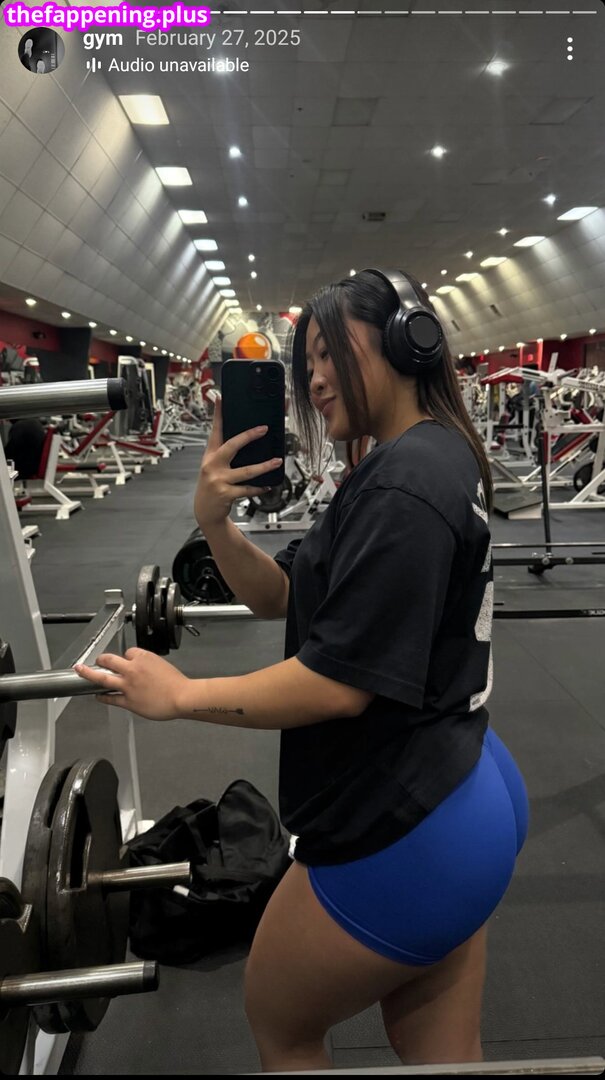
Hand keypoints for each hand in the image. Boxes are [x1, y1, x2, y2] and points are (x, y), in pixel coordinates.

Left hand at [73, 648, 189, 721]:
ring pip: (103, 677)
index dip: (126, 657)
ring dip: (90, 673)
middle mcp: (132, 669)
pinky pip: (110, 698)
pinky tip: (97, 696)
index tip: (127, 661)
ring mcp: (128, 685)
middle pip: (109, 660)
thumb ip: (149, 666)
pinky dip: (102, 697)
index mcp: (143, 658)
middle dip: (101, 659)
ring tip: (82, 671)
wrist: (182, 697)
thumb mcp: (162, 665)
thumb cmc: (176, 683)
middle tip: (97, 661)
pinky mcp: (128, 700)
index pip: (128, 652)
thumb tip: (141, 670)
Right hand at [194, 396, 281, 528]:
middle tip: (264, 429)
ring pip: (246, 471)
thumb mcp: (213, 466)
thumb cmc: (212, 484)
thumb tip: (246, 440)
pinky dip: (259, 487)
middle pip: (232, 445)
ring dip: (264, 466)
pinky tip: (267, 485)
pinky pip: (247, 489)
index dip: (217, 414)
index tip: (220, 398)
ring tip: (277, 461)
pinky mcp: (226, 493)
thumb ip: (225, 453)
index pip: (215, 431)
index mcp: (210, 454)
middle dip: (249, 436)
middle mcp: (212, 464)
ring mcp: (218, 479)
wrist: (204, 510)